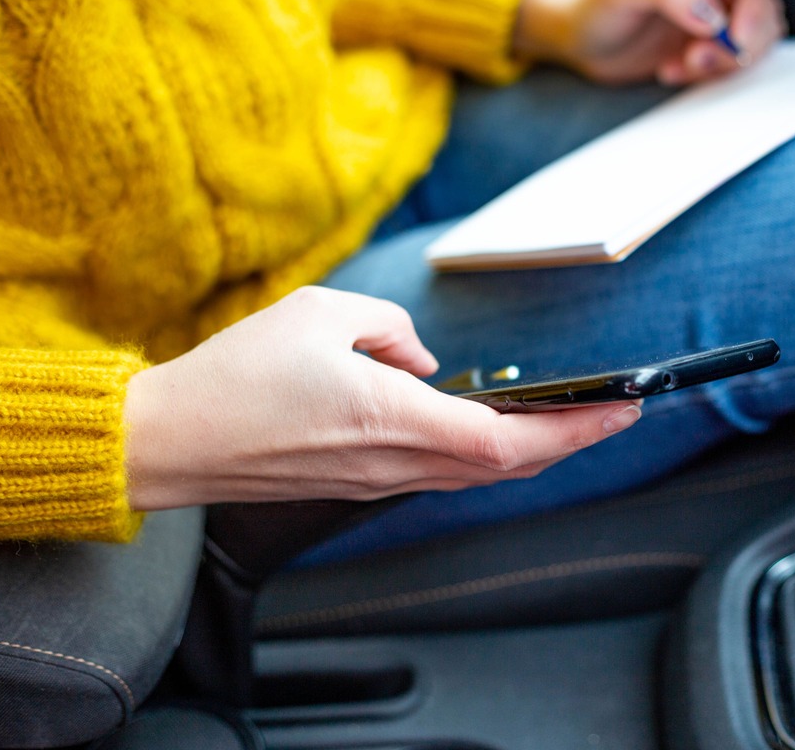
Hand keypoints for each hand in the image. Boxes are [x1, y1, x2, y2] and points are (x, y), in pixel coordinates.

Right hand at [123, 286, 641, 509]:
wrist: (171, 442)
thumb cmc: (237, 375)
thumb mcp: (321, 313)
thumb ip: (391, 328)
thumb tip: (422, 359)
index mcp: (393, 419)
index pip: (508, 442)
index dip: (575, 430)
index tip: (623, 410)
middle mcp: (395, 462)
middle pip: (506, 466)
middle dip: (571, 440)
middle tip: (616, 411)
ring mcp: (378, 479)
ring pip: (476, 472)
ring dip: (530, 448)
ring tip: (569, 418)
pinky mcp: (359, 481)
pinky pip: (440, 469)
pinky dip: (483, 451)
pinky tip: (495, 429)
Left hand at [514, 0, 785, 84]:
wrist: (580, 41)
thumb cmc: (593, 5)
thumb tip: (711, 14)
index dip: (756, 1)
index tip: (738, 38)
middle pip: (764, 5)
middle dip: (738, 41)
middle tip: (697, 58)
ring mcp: (717, 9)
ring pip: (756, 37)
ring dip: (724, 61)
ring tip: (680, 65)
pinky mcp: (712, 40)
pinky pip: (736, 60)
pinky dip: (712, 73)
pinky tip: (675, 70)